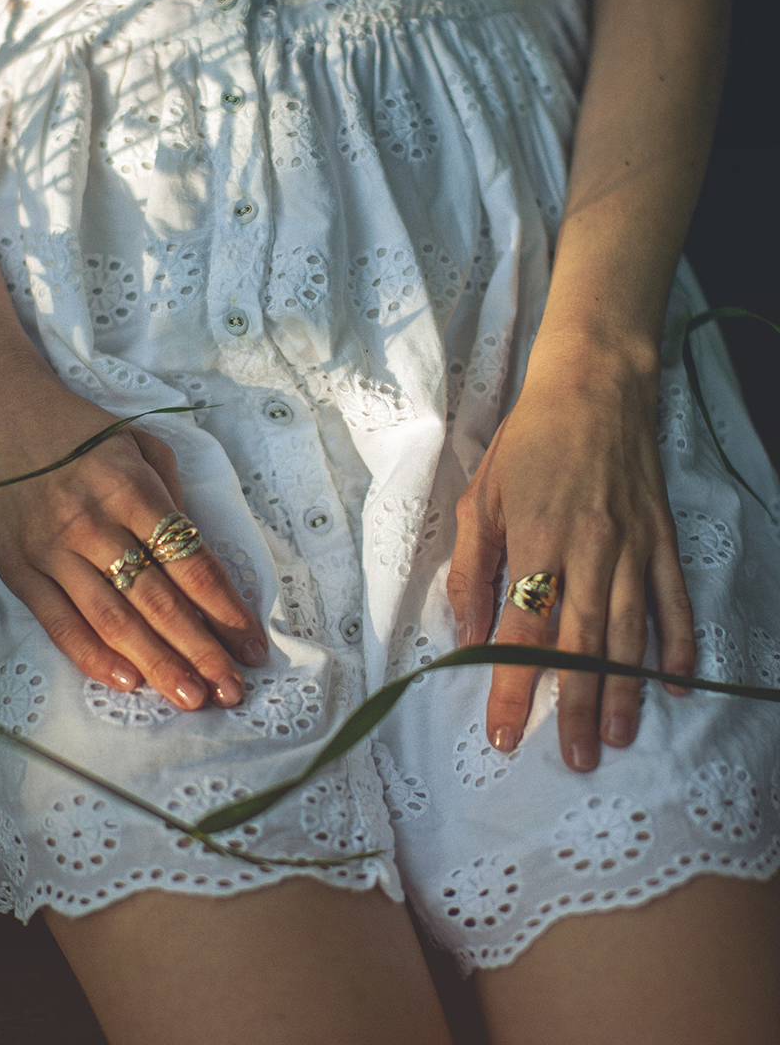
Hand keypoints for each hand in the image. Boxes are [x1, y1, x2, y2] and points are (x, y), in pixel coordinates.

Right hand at [0, 370, 266, 710]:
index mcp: (129, 487)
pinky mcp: (16, 568)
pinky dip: (93, 656)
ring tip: (192, 697)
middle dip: (201, 650)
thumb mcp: (136, 441)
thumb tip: (197, 557)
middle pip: (157, 600)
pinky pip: (59, 622)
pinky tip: (128, 681)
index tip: (252, 644)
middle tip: (232, 690)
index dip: (225, 608)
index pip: (189, 561)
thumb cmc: (74, 428)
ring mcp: (50, 549)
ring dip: (157, 665)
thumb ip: (171, 495)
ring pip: (112, 620)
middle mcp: (91, 522)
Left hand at [446, 343, 694, 770]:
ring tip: (615, 738)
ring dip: (623, 689)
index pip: (521, 630)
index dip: (510, 686)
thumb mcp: (481, 498)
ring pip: (629, 631)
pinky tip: (677, 683)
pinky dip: (679, 642)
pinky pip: (673, 598)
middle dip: (575, 707)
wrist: (594, 386)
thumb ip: (471, 569)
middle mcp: (588, 550)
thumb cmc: (529, 443)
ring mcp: (632, 546)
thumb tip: (467, 634)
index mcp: (536, 540)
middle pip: (582, 644)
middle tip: (572, 759)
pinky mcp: (661, 537)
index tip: (503, 733)